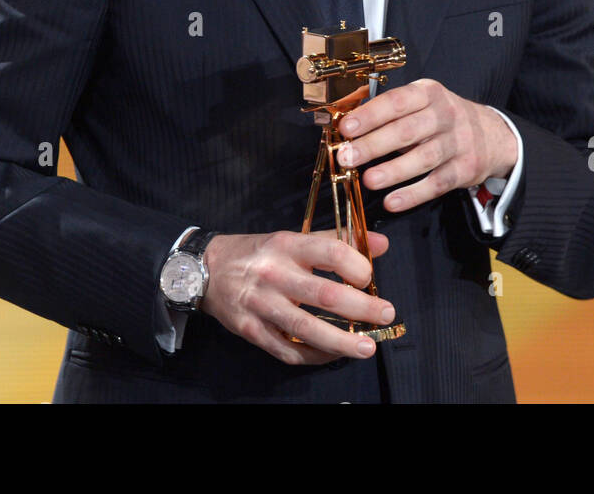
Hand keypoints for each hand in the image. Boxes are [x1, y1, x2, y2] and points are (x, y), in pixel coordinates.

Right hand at [200, 229, 394, 364]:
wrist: (207, 270)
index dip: (357, 265)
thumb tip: (381, 244)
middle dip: (362, 308)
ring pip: (306, 328)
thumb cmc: (259, 253)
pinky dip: (314, 356)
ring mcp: (261, 305)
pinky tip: (333, 355)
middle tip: (386, 314)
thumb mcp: (293, 238)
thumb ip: (337, 240)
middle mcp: (274, 274)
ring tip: (367, 348)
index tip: (369, 278)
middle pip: (324, 294)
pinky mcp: (251, 330)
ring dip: (342, 342)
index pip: (330, 251)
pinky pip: (287, 350)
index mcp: (287, 245)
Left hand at [337, 78, 516, 212]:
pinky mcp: (464, 170)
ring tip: (368, 180)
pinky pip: (437, 184)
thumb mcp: (422, 102)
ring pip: (422, 158)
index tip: (346, 128)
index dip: (370, 115)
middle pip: (407, 131)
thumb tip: (347, 126)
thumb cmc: (441, 118)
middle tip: (347, 158)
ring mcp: (457, 143)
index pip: (397, 101)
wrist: (492, 135)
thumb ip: (389, 112)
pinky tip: (392, 201)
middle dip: (374, 145)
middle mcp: (445, 115)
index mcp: (428, 93)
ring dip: (393, 171)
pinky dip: (414, 194)